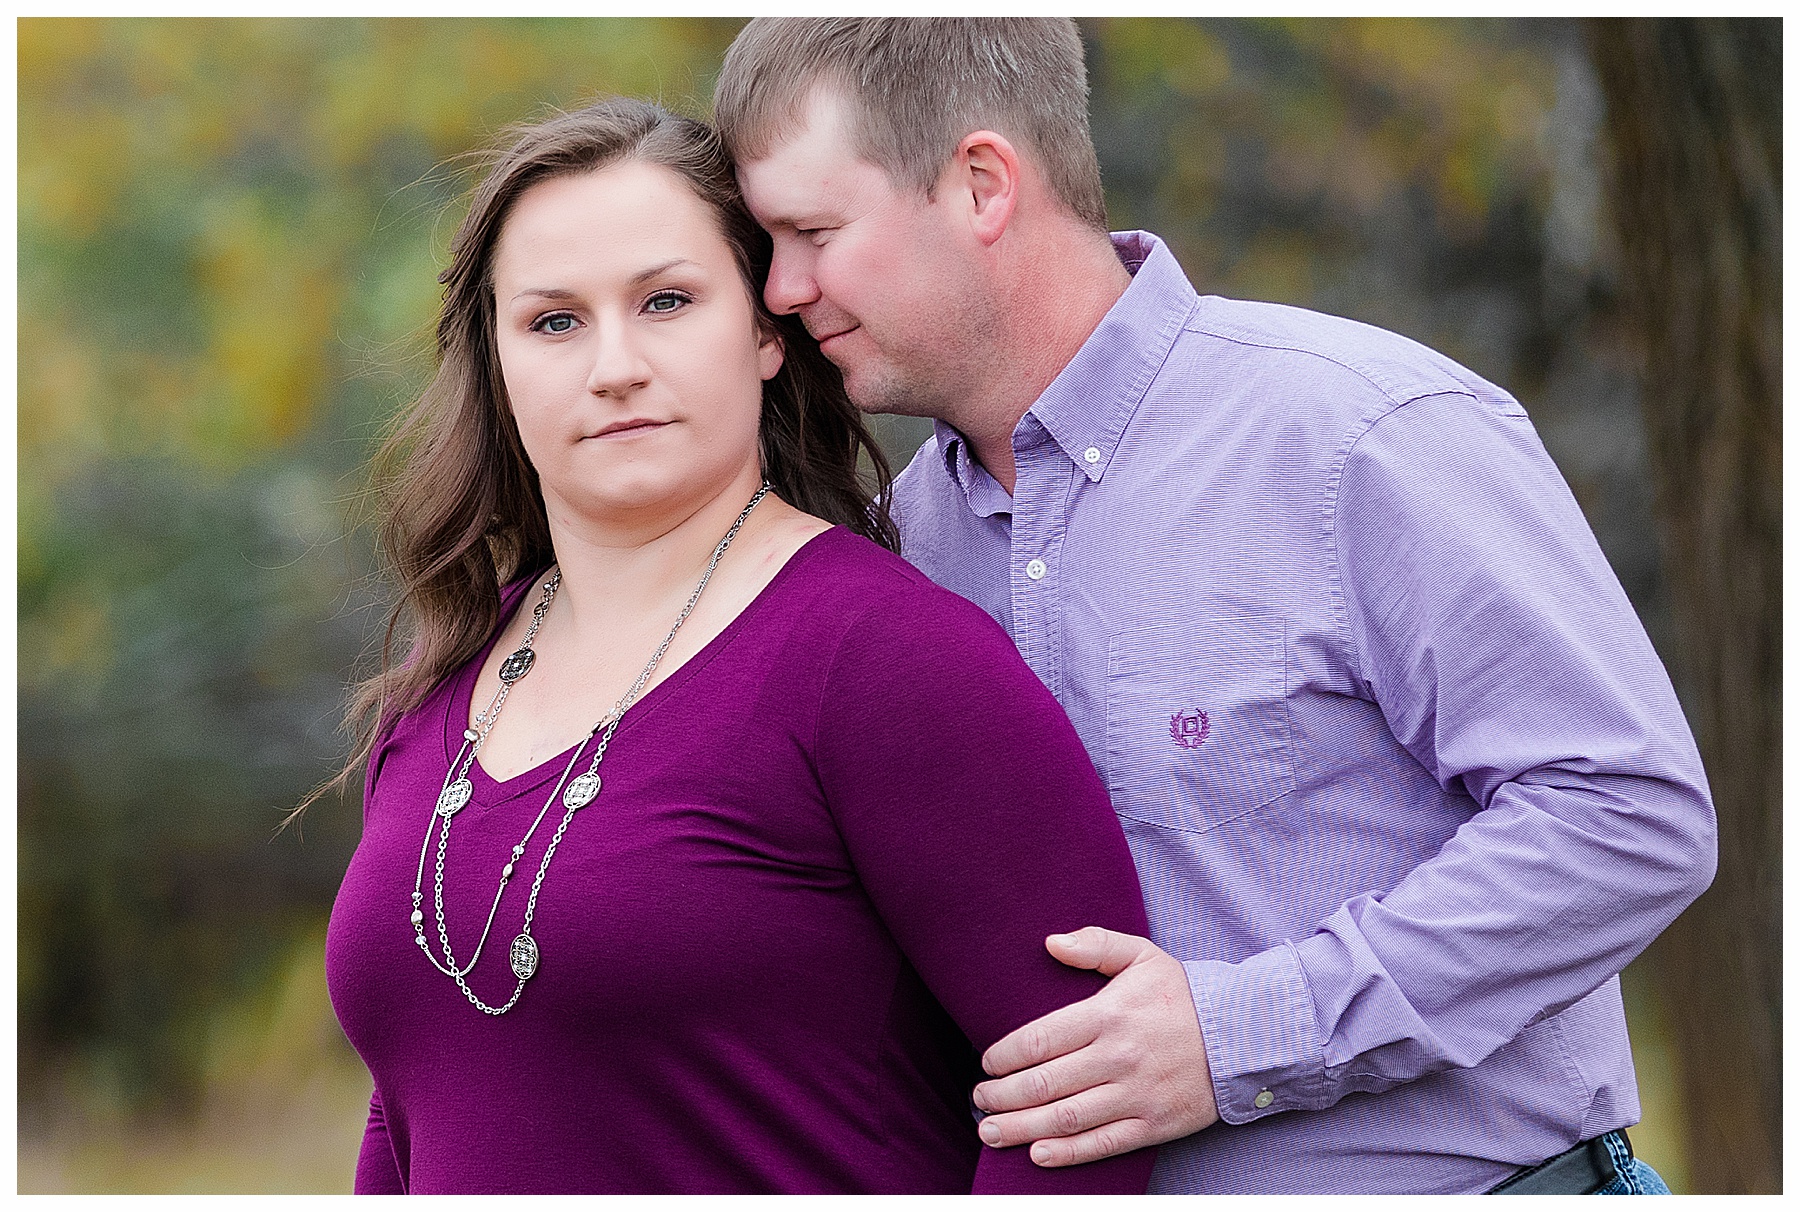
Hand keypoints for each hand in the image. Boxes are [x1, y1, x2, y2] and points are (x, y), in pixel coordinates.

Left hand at [972, 927, 1218, 1165]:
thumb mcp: (1142, 955)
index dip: (1005, 1055)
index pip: (1040, 1039)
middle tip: (979, 1100)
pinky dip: (1066, 1153)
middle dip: (1002, 1096)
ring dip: (1020, 1128)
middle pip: (1044, 1083)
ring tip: (990, 1131)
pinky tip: (1036, 1153)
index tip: (986, 1062)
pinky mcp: (1153, 1124)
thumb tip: (1050, 942)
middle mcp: (1118, 1056)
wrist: (1246, 1035)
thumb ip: (1095, 944)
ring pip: (1066, 1118)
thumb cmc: (1185, 995)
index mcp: (1109, 1014)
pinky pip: (1102, 1144)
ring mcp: (1135, 1094)